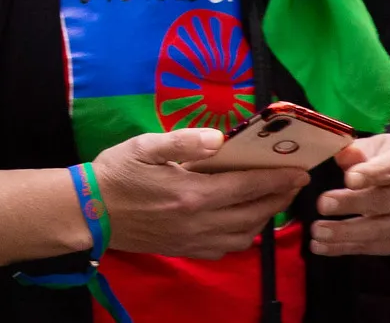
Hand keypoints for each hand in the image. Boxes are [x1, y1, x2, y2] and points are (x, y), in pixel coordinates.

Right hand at [95, 127, 309, 259]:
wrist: (90, 212)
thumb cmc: (116, 173)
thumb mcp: (144, 146)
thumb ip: (183, 140)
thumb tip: (218, 138)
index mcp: (194, 193)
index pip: (248, 186)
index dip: (278, 179)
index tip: (299, 171)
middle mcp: (200, 221)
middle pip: (254, 213)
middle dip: (279, 198)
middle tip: (292, 183)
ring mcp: (194, 239)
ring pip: (245, 234)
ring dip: (264, 218)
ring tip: (272, 201)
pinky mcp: (186, 249)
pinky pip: (227, 248)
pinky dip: (244, 236)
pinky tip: (243, 223)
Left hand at [311, 135, 389, 256]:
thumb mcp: (384, 146)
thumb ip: (361, 149)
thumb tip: (341, 156)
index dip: (371, 174)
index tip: (350, 179)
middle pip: (383, 202)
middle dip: (352, 204)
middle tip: (322, 204)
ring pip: (379, 230)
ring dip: (345, 233)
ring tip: (318, 231)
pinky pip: (373, 247)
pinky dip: (345, 248)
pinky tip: (321, 246)